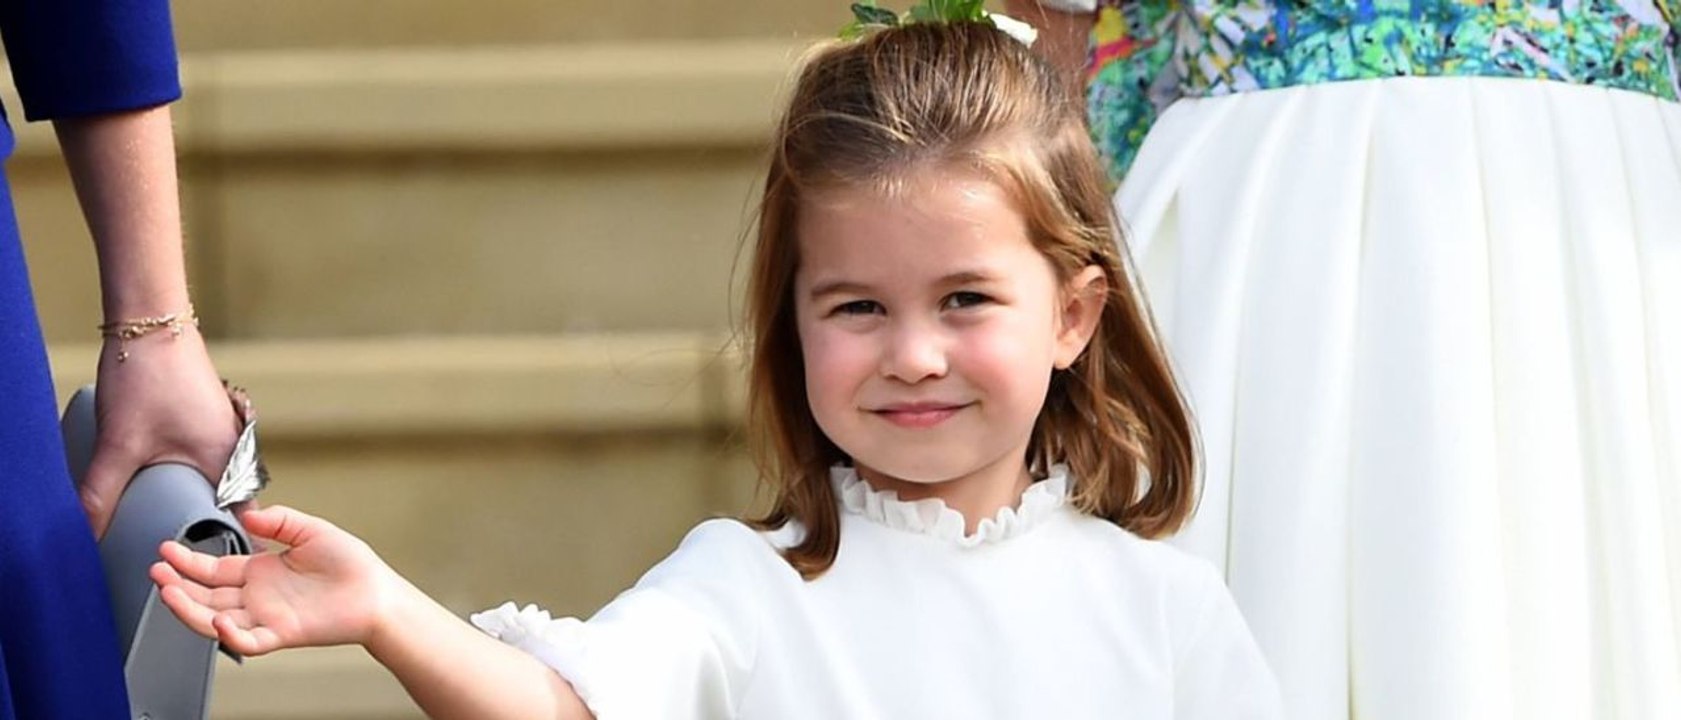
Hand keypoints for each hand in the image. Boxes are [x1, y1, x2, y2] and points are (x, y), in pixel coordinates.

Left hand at [81, 326, 239, 537]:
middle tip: (178, 548)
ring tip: (167, 517)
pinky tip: (163, 474)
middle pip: (226, 500)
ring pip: (216, 477)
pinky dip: (190, 471)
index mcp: (230, 460)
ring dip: (195, 495)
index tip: (203, 565)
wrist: (152, 321)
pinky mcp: (209, 416)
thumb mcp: (120, 445)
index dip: (222, 544)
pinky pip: (207, 457)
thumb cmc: (149, 377)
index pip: (239, 519)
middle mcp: (237, 446)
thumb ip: (101, 494)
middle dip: (203, 524)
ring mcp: (225, 429)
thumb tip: (84, 534)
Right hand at [150, 505, 395, 655]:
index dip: (188, 561)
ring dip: (189, 608)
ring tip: (168, 592)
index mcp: (261, 571)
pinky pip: (247, 641)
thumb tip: (249, 516)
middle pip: (205, 595)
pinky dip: (230, 636)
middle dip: (177, 584)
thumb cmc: (350, 564)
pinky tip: (217, 620)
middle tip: (157, 571)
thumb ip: (279, 521)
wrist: (376, 592)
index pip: (213, 569)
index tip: (166, 549)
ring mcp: (266, 617)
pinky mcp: (281, 634)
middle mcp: (257, 597)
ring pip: (215, 620)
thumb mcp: (310, 530)